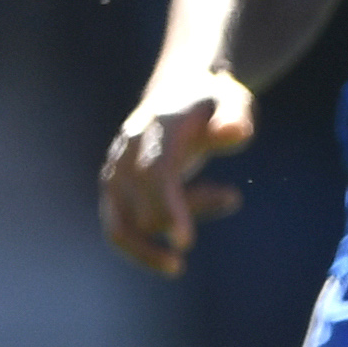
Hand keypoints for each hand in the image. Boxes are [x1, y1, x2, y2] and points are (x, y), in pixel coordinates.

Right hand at [98, 68, 255, 276]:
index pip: (155, 173)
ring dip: (167, 231)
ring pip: (124, 225)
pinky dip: (145, 250)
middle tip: (232, 197)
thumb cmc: (210, 103)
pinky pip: (118, 231)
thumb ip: (234, 116)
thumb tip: (235, 132)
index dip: (168, 207)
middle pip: (143, 203)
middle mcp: (127, 152)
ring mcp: (114, 172)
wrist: (177, 93)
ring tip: (219, 208)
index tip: (185, 243)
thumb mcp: (232, 100)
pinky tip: (177, 253)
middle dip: (188, 210)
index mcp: (157, 129)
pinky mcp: (112, 191)